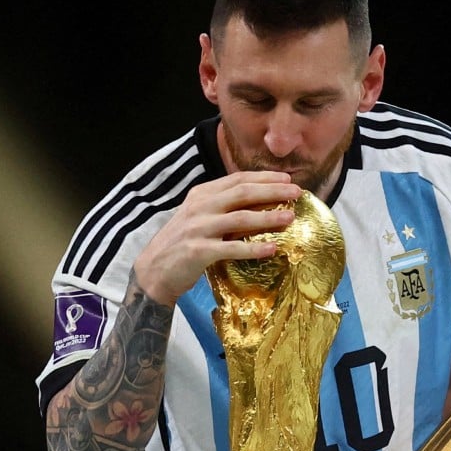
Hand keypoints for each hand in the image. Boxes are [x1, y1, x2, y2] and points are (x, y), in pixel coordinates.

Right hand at [133, 171, 300, 304]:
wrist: (152, 271)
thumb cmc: (181, 244)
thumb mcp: (198, 217)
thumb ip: (221, 206)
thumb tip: (258, 201)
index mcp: (201, 194)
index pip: (237, 179)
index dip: (264, 178)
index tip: (287, 179)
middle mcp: (200, 207)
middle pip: (242, 193)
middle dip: (273, 191)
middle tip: (297, 192)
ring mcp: (198, 228)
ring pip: (240, 218)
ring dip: (268, 217)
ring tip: (290, 218)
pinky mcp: (198, 251)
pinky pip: (231, 248)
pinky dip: (254, 248)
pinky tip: (272, 249)